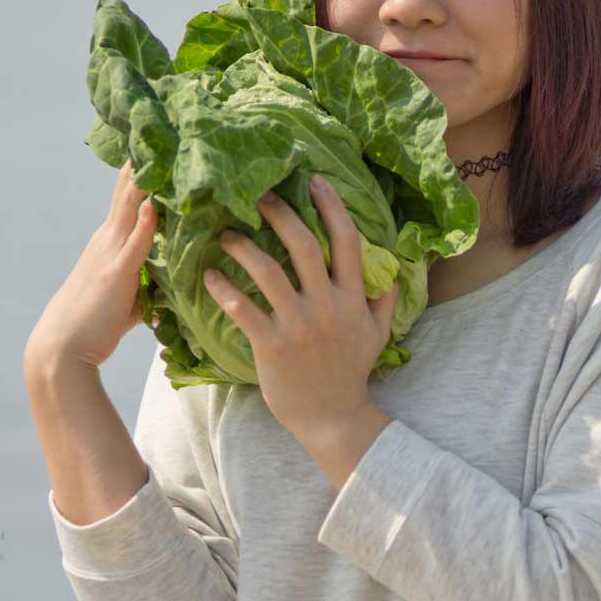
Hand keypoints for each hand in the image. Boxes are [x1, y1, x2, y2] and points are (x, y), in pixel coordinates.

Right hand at [26, 159, 156, 369]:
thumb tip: (168, 282)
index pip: (129, 198)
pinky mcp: (116, 273)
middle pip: (128, 191)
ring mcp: (110, 253)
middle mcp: (108, 239)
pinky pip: (135, 243)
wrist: (61, 350)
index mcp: (110, 242)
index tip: (159, 145)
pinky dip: (146, 222)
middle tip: (163, 128)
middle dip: (146, 162)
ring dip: (146, 180)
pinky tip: (155, 203)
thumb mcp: (126, 297)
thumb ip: (145, 281)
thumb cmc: (93, 327)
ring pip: (130, 207)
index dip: (143, 172)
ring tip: (162, 148)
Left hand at [202, 172, 398, 439]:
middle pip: (305, 246)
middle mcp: (328, 305)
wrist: (333, 418)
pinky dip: (223, 290)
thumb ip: (383, 301)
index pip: (347, 242)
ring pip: (269, 272)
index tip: (315, 182)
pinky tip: (209, 277)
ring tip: (226, 235)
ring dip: (244, 247)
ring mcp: (299, 325)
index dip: (331, 207)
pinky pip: (243, 309)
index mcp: (354, 299)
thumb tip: (391, 272)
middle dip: (281, 215)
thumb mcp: (378, 335)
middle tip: (259, 196)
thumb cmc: (351, 374)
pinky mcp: (272, 346)